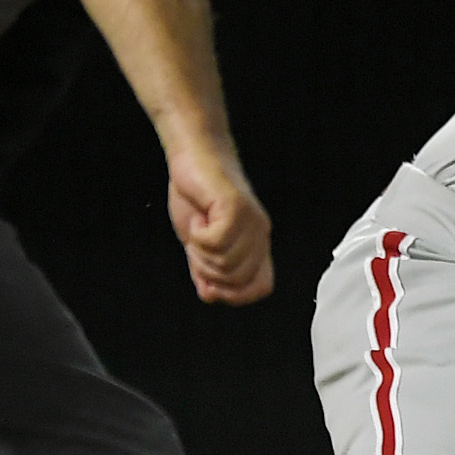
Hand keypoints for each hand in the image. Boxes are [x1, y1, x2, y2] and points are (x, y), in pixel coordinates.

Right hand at [165, 133, 272, 305]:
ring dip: (200, 251)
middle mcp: (260, 234)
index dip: (233, 294)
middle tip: (197, 244)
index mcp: (256, 245)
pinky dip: (198, 235)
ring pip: (226, 263)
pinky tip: (198, 218)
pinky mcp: (236, 208)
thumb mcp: (199, 242)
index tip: (208, 281)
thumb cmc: (197, 196)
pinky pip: (216, 242)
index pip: (261, 288)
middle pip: (237, 279)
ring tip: (198, 227)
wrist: (192, 158)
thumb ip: (205, 269)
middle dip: (207, 270)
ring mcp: (251, 221)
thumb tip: (210, 295)